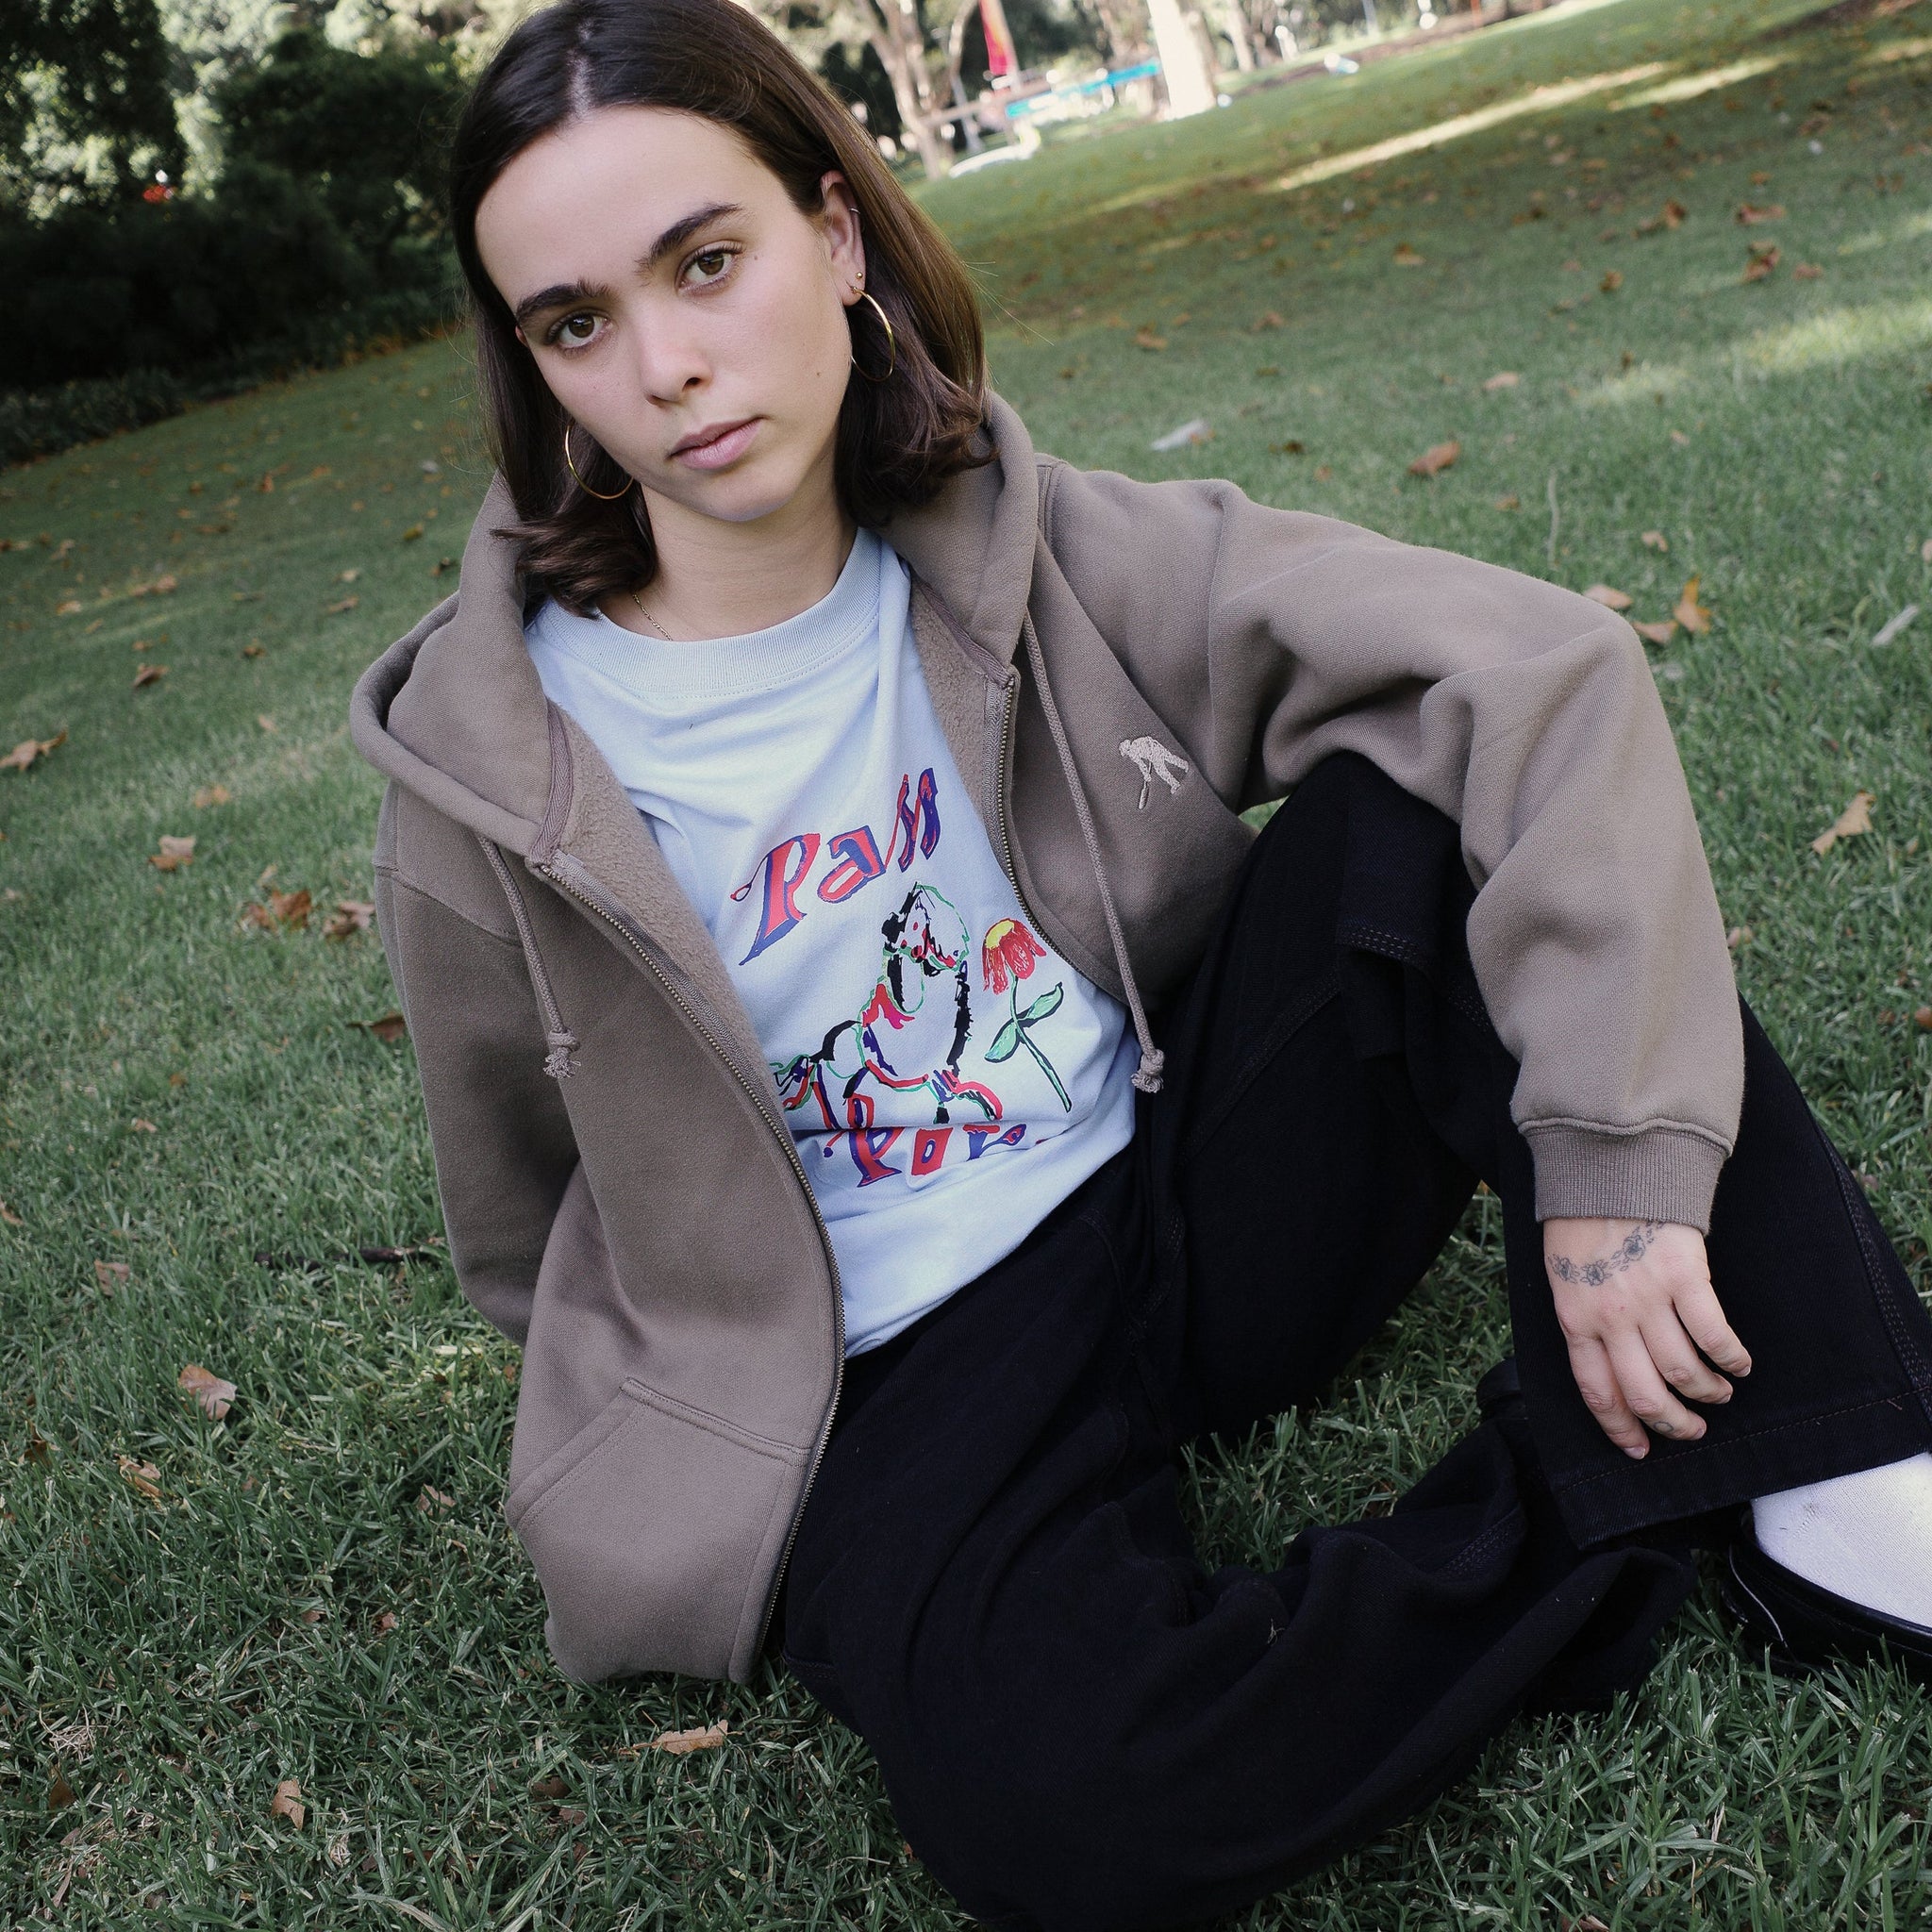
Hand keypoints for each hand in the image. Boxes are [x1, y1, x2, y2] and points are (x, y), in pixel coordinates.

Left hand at [1542, 1218, 1751, 1458]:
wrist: (1606, 1168)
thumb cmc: (1581, 1223)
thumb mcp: (1563, 1277)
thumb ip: (1583, 1320)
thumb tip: (1607, 1365)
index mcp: (1575, 1320)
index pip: (1597, 1391)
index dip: (1620, 1427)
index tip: (1639, 1449)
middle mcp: (1610, 1318)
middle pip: (1645, 1394)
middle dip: (1673, 1425)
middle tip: (1691, 1431)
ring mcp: (1648, 1299)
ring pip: (1683, 1372)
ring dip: (1708, 1393)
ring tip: (1719, 1394)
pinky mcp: (1684, 1277)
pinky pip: (1714, 1335)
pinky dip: (1732, 1358)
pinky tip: (1740, 1363)